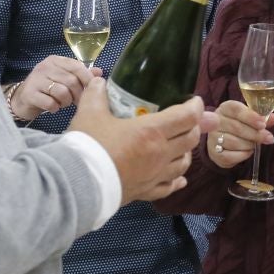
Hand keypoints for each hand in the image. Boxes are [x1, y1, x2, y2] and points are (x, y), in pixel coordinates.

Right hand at [10, 55, 91, 122]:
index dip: (87, 79)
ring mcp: (36, 79)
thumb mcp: (64, 79)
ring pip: (61, 92)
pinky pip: (50, 102)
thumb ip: (81, 75)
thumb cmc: (47, 89)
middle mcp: (45, 67)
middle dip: (77, 94)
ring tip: (63, 103)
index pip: (77, 66)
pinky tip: (53, 107)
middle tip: (76, 101)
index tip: (91, 90)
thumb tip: (99, 73)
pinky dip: (55, 107)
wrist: (22, 100)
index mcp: (55, 61)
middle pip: (71, 80)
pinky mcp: (29, 94)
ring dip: (66, 101)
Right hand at [69, 84, 212, 203]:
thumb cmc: (87, 146)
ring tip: (182, 146)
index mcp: (151, 131)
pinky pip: (170, 187)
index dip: (195, 107)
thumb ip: (96, 94)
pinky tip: (180, 179)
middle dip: (194, 127)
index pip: (186, 117)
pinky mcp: (147, 192)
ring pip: (184, 163)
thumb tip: (99, 82)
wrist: (77, 183)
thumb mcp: (89, 113)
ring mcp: (156, 175)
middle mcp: (160, 153)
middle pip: (190, 139)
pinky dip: (178, 180)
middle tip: (189, 120)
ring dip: (187, 152)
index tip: (195, 101)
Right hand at [206, 100, 273, 169]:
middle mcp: (216, 121)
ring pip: (233, 142)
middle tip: (268, 138)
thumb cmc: (239, 126)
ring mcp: (213, 137)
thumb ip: (262, 118)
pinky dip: (242, 155)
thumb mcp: (250, 119)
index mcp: (226, 108)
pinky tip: (247, 152)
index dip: (250, 116)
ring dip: (249, 145)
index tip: (263, 124)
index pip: (236, 109)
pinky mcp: (214, 153)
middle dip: (255, 134)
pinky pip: (230, 156)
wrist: (223, 142)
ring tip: (255, 145)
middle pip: (236, 127)